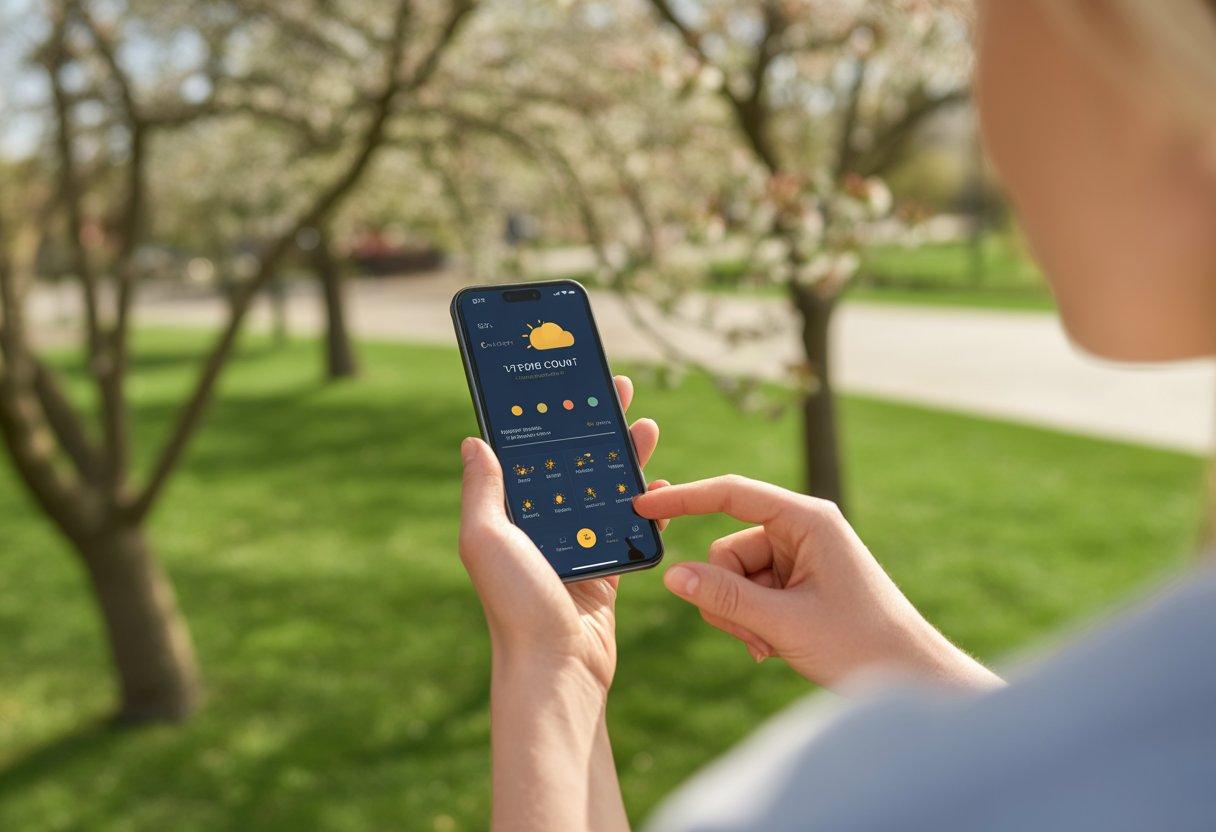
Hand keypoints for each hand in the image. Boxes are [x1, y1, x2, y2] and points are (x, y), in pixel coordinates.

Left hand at [458, 375, 666, 693]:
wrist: (556, 666)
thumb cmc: (515, 604)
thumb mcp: (486, 538)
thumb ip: (482, 489)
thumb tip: (474, 441)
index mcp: (510, 515)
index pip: (532, 452)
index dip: (551, 416)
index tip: (569, 384)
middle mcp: (541, 527)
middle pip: (573, 463)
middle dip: (596, 427)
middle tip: (618, 391)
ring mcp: (575, 547)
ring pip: (605, 491)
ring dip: (626, 459)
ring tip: (647, 426)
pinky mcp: (606, 569)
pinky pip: (629, 528)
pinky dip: (646, 507)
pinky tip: (660, 486)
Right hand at [632, 476, 1002, 691]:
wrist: (910, 678)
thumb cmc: (862, 643)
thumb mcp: (783, 622)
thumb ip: (724, 597)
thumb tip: (671, 576)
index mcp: (808, 520)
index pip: (733, 495)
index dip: (685, 499)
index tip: (644, 508)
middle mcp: (803, 531)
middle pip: (727, 549)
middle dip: (727, 595)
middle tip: (751, 635)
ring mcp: (800, 558)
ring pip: (733, 577)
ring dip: (739, 615)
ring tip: (769, 644)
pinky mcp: (798, 583)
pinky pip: (750, 593)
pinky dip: (752, 622)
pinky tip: (774, 646)